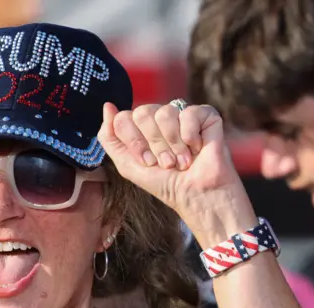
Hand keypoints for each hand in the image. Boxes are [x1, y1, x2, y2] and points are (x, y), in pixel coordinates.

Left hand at [97, 102, 256, 246]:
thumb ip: (110, 138)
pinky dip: (190, 135)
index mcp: (139, 127)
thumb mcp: (127, 165)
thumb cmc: (163, 183)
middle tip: (166, 163)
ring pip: (165, 113)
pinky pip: (189, 113)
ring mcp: (181, 114)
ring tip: (181, 161)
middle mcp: (158, 117)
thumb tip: (108, 106)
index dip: (135, 142)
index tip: (147, 163)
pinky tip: (196, 148)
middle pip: (142, 113)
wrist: (196, 194)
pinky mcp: (205, 115)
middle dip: (153, 143)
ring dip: (172, 144)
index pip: (124, 118)